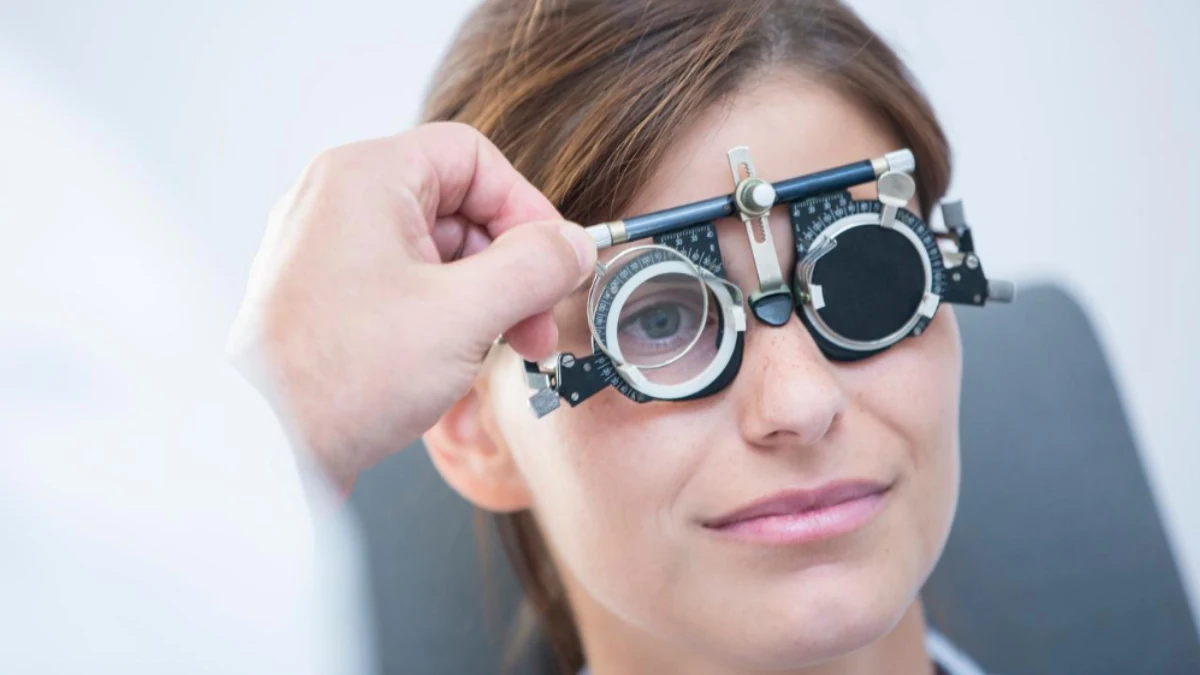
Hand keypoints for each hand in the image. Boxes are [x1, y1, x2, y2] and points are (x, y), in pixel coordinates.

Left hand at [228, 122, 595, 491]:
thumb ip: (533, 268)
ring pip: (437, 249)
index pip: (472, 158)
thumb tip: (574, 245)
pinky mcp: (330, 291)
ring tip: (506, 347)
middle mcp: (340, 200)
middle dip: (510, 265)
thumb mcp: (465, 315)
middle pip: (458, 205)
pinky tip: (464, 355)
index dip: (525, 207)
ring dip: (485, 295)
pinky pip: (408, 280)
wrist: (267, 450)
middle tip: (537, 321)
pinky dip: (447, 311)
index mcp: (364, 178)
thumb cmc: (343, 377)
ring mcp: (330, 247)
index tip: (553, 259)